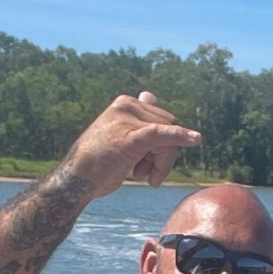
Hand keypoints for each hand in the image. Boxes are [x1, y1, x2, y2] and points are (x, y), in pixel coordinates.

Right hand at [64, 92, 200, 195]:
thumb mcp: (120, 134)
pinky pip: (162, 135)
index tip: (149, 165)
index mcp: (126, 103)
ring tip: (145, 177)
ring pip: (167, 139)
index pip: (164, 121)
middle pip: (169, 128)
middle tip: (148, 175)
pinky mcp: (130, 137)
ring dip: (161, 164)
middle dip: (164, 155)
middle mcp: (127, 105)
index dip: (164, 145)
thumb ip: (139, 117)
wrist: (76, 179)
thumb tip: (150, 95)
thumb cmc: (98, 161)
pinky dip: (180, 137)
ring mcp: (127, 119)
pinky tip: (196, 140)